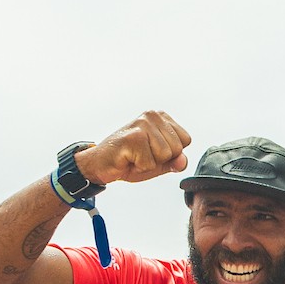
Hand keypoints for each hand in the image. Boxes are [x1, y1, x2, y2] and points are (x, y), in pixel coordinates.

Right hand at [75, 111, 191, 186]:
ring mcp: (142, 124)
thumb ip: (174, 161)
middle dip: (160, 160)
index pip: (186, 140)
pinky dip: (139, 168)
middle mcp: (152, 115)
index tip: (151, 152)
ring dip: (148, 164)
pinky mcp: (133, 136)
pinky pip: (149, 163)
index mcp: (161, 117)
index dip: (170, 154)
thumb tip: (182, 161)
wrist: (99, 164)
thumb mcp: (158, 163)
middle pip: (177, 148)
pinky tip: (127, 159)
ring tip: (134, 157)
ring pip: (165, 156)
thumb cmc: (129, 160)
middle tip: (140, 156)